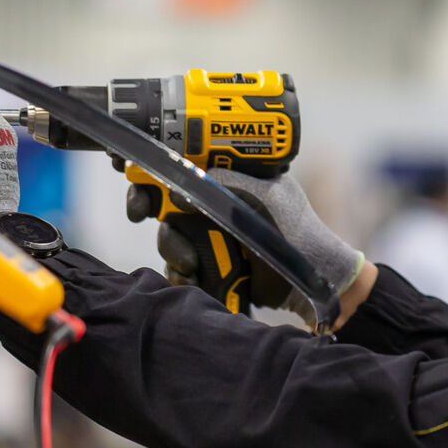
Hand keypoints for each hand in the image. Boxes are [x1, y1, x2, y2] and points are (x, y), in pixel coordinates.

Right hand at [132, 168, 364, 317]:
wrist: (314, 280)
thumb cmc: (299, 230)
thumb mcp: (264, 196)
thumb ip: (224, 184)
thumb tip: (177, 188)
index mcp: (227, 180)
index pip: (179, 167)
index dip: (152, 170)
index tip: (133, 176)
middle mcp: (213, 205)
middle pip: (163, 202)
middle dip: (148, 209)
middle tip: (141, 214)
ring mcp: (211, 237)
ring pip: (168, 239)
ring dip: (172, 251)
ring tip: (191, 263)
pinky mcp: (212, 267)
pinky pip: (182, 269)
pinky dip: (182, 275)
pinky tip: (195, 278)